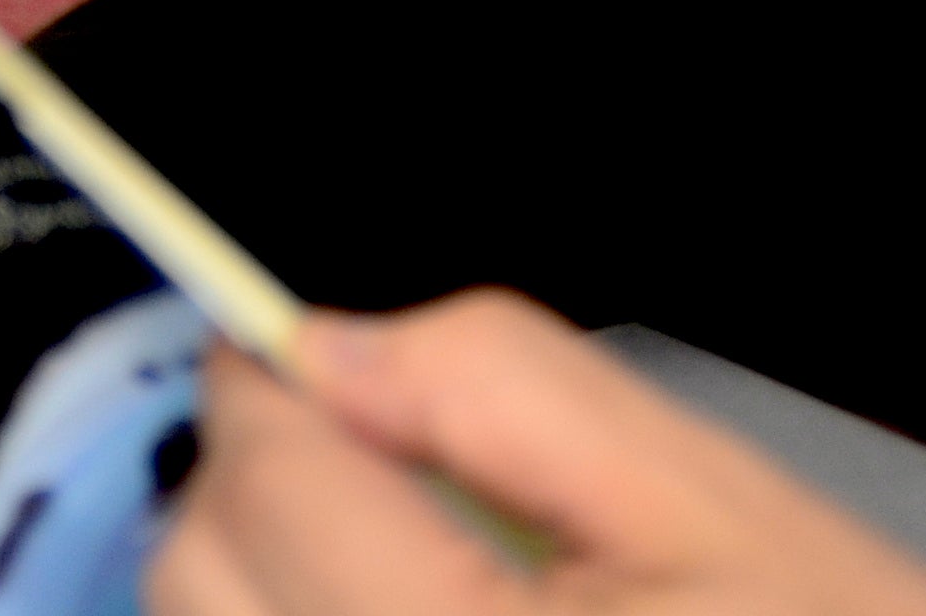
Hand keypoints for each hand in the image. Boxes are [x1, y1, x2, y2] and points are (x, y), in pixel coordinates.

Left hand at [149, 295, 925, 615]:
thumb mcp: (727, 511)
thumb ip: (511, 391)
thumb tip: (337, 341)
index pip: (262, 475)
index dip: (274, 381)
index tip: (309, 354)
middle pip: (199, 578)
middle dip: (263, 483)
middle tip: (375, 457)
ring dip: (268, 584)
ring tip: (406, 565)